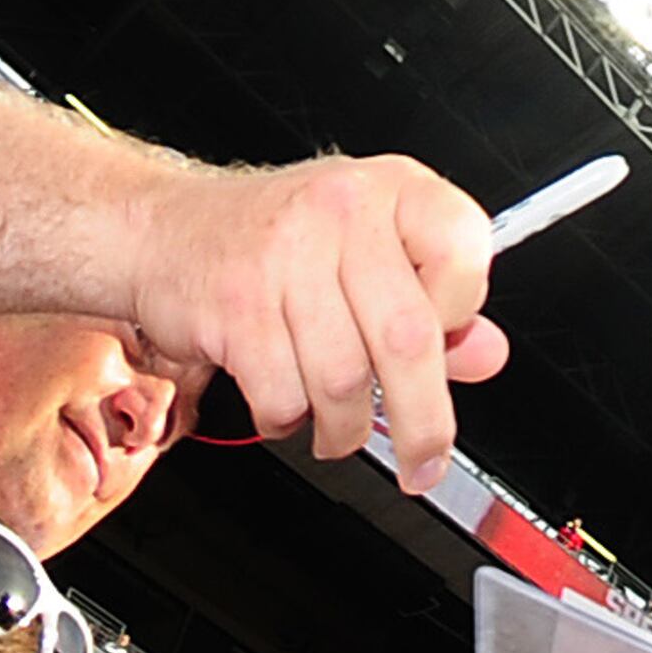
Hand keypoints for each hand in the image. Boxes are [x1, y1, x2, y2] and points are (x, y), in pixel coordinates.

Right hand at [135, 151, 506, 487]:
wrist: (164, 229)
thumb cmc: (278, 243)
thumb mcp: (374, 254)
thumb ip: (439, 308)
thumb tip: (487, 355)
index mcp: (392, 189)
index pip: (462, 252)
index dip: (460, 316)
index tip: (446, 345)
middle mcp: (340, 210)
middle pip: (408, 340)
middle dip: (422, 425)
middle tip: (422, 463)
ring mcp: (283, 254)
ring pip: (345, 381)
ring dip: (345, 427)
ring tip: (337, 422)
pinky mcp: (235, 303)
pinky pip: (284, 395)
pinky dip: (289, 418)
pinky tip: (285, 398)